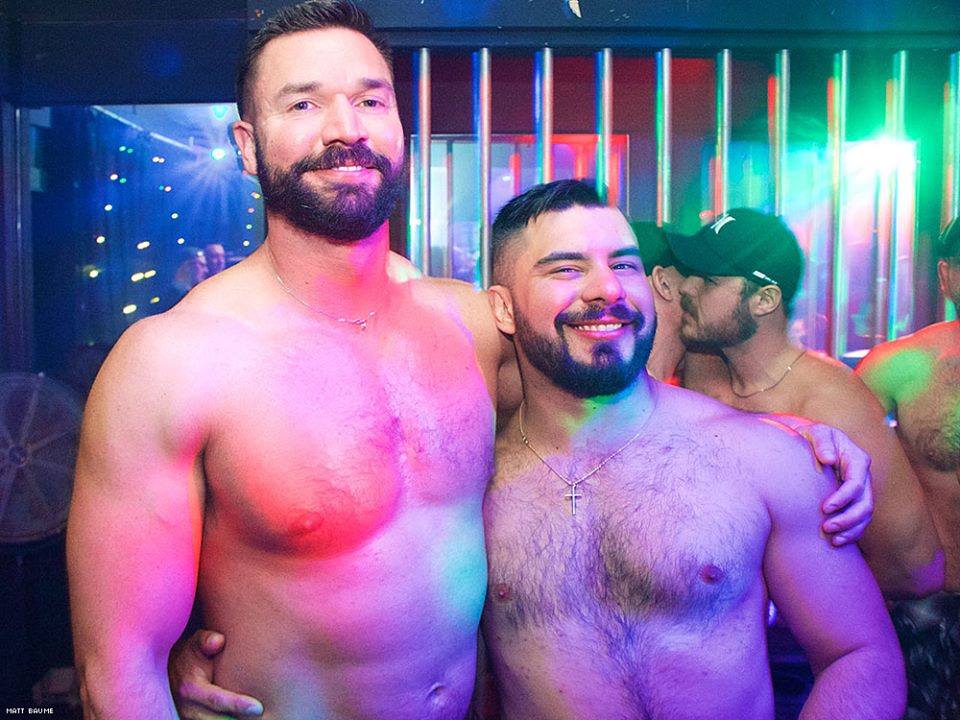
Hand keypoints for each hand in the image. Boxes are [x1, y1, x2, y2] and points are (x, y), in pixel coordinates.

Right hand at [169, 630, 263, 718]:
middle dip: (239, 719)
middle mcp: (187, 708)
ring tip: (260, 718)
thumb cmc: (195, 651)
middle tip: (265, 716)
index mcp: (190, 687)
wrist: (176, 665)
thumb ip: (207, 640)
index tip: (259, 708)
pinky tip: (245, 717)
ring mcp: (189, 718)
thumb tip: (218, 640)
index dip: (237, 705)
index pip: (216, 700)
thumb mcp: (198, 641)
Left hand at [770, 416, 873, 545]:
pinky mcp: (853, 500)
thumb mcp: (817, 432)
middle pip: (865, 504)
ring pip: (865, 516)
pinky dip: (851, 532)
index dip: (843, 498)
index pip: (856, 484)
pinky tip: (837, 542)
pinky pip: (859, 521)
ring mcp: (861, 490)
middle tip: (827, 528)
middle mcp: (863, 476)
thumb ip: (822, 442)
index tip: (824, 508)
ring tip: (833, 540)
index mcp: (857, 460)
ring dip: (851, 530)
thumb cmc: (812, 435)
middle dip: (848, 519)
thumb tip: (829, 460)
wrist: (809, 442)